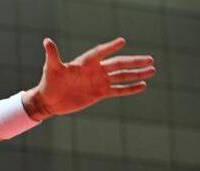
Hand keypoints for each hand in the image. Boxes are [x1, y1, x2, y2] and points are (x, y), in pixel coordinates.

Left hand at [25, 37, 154, 118]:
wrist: (50, 100)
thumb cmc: (49, 82)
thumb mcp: (51, 68)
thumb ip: (53, 55)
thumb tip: (47, 41)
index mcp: (85, 62)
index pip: (100, 52)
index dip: (110, 47)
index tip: (122, 42)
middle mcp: (95, 70)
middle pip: (118, 64)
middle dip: (134, 62)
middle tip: (150, 59)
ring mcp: (99, 81)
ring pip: (122, 76)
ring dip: (136, 73)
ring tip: (152, 70)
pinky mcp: (100, 93)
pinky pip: (118, 90)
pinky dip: (130, 89)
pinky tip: (142, 85)